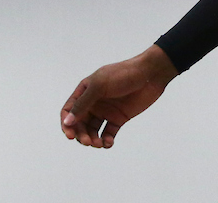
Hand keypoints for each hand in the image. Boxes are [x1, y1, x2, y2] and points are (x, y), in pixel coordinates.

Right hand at [60, 45, 176, 147]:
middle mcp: (94, 102)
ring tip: (99, 144)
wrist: (150, 74)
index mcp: (85, 91)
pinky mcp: (119, 118)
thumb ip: (83, 104)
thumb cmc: (123, 74)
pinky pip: (108, 133)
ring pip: (92, 131)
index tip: (71, 135)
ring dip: (92, 140)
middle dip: (81, 135)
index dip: (67, 124)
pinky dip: (106, 141)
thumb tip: (67, 122)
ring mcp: (106, 111)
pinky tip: (108, 143)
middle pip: (79, 124)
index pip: (69, 110)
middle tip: (88, 142)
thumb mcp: (99, 86)